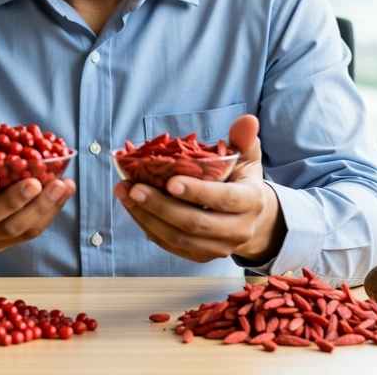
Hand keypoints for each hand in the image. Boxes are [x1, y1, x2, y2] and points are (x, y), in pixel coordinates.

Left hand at [114, 114, 285, 263]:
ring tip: (125, 193)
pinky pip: (168, 245)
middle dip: (161, 206)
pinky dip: (147, 226)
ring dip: (147, 217)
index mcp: (250, 202)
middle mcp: (238, 230)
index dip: (197, 192)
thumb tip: (247, 119)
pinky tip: (131, 205)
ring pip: (178, 238)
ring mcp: (218, 248)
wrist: (251, 218)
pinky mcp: (199, 257)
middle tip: (133, 187)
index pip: (224, 199)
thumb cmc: (242, 180)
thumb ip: (243, 139)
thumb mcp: (247, 157)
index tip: (170, 181)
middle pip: (195, 223)